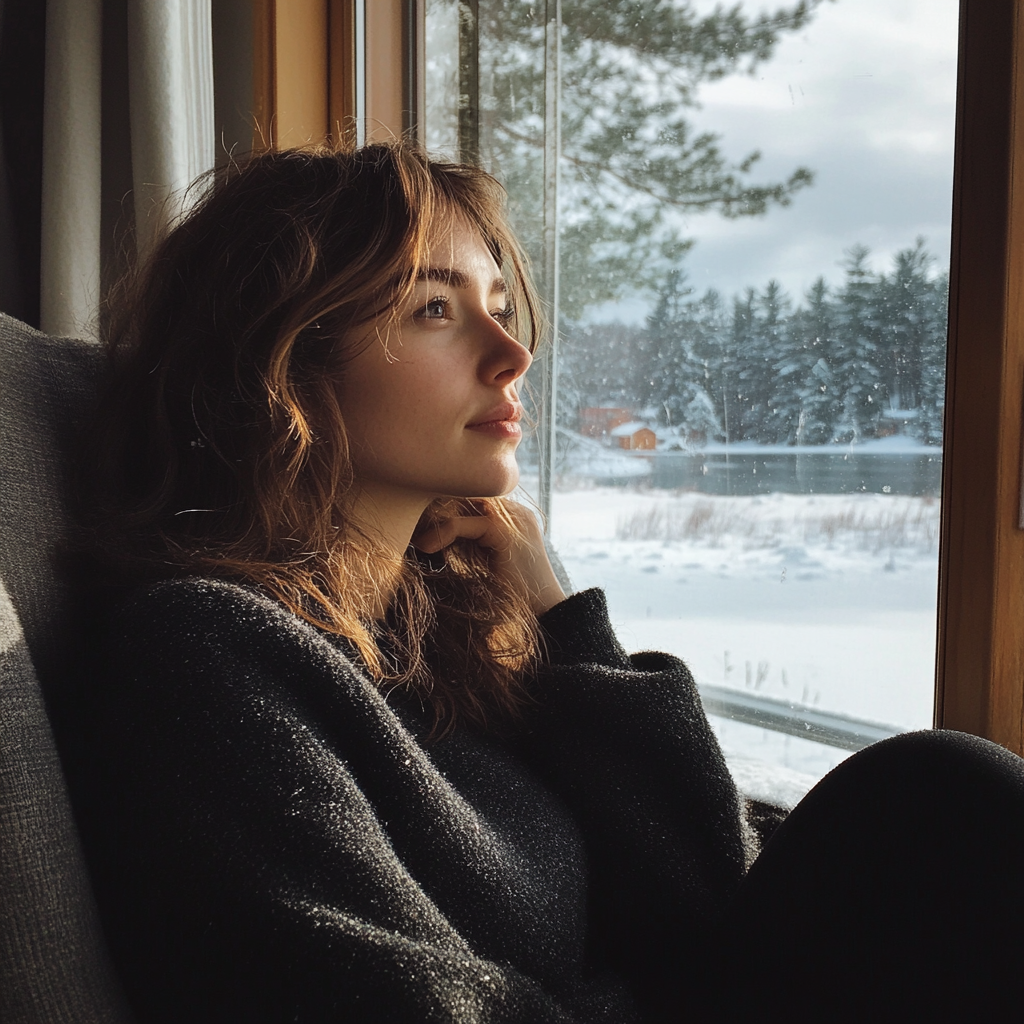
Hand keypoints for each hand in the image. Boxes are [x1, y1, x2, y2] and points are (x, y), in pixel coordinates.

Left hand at [413, 501, 566, 615]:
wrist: (547, 613)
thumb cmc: (515, 594)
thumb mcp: (488, 561)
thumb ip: (470, 543)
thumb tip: (433, 536)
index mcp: (515, 517)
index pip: (474, 498)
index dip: (447, 507)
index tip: (420, 521)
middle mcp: (517, 512)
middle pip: (468, 495)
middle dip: (438, 507)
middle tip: (411, 521)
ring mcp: (514, 519)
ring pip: (465, 504)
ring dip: (437, 518)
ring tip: (415, 533)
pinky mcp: (506, 532)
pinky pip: (466, 524)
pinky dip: (443, 533)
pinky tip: (425, 546)